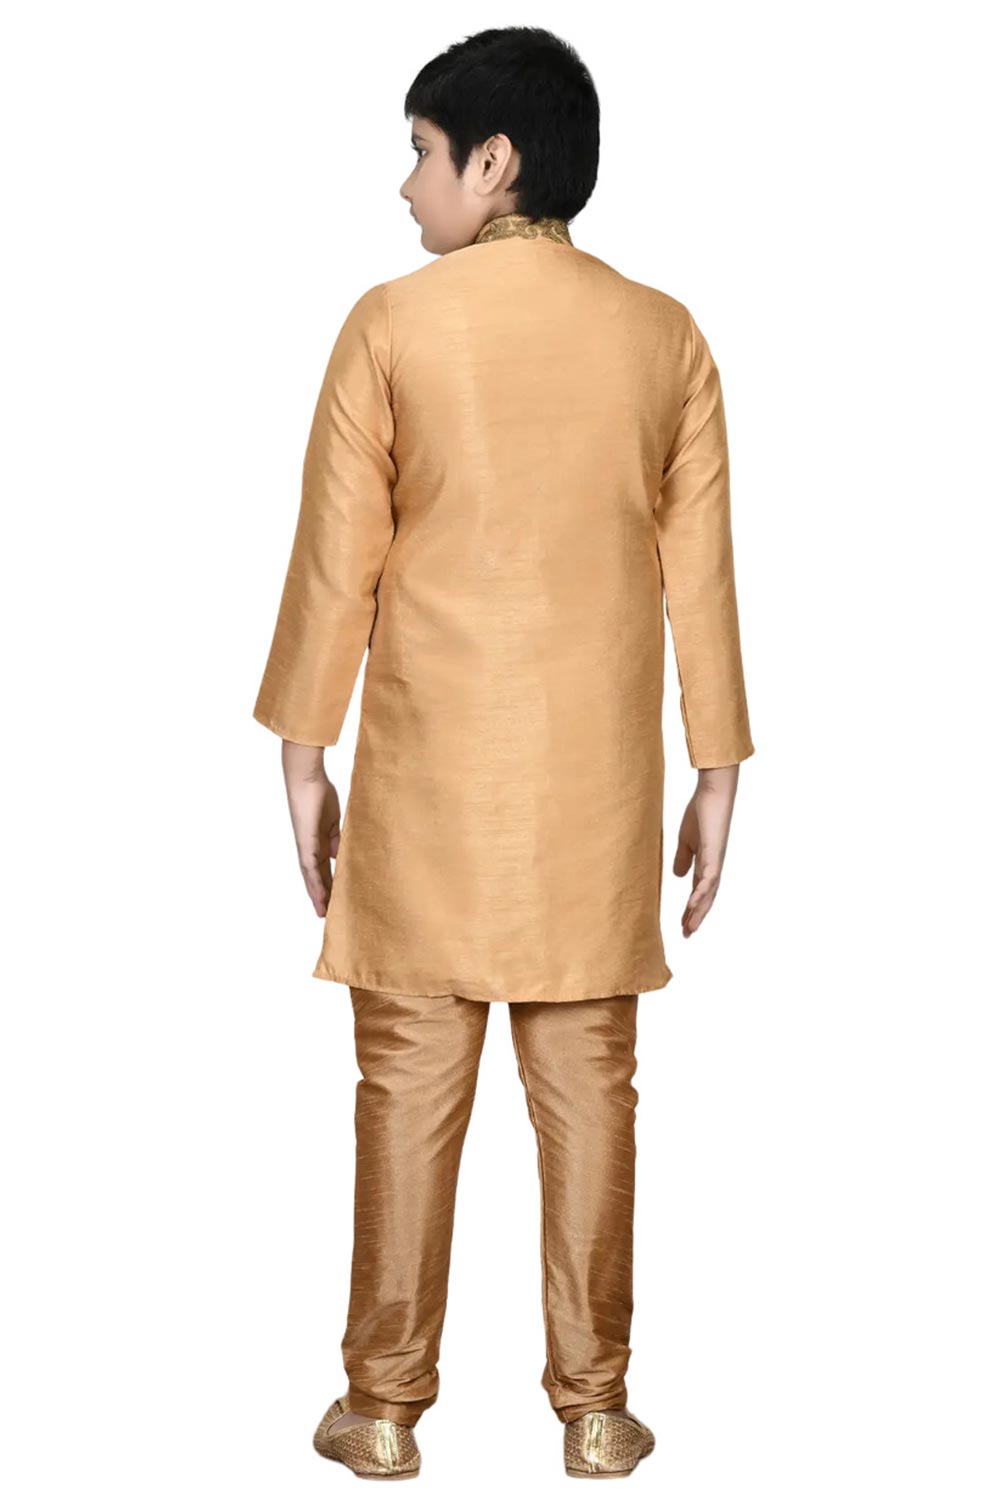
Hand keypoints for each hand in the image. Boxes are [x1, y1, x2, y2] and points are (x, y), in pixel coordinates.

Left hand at [279, 741, 341, 915]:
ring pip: (310, 877)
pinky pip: (309, 867)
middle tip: (327, 912)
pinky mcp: (305, 843)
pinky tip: (320, 896)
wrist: (307, 779)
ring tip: (323, 911)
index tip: (335, 897)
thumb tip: (338, 856)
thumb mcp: (332, 820)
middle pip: (315, 876)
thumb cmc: (320, 793)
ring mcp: (306, 846)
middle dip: (321, 894)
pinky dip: (314, 883)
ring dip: (316, 895)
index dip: (329, 883)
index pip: (323, 867)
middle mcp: (309, 846)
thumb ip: (335, 838)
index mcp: (318, 840)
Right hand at [672, 765, 739, 936]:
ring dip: (699, 911)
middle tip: (686, 935)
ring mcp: (716, 862)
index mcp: (706, 864)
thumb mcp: (686, 840)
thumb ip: (683, 859)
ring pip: (709, 893)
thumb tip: (678, 876)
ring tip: (689, 928)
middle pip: (706, 898)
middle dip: (696, 917)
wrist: (714, 794)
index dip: (691, 909)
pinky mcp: (714, 854)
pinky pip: (709, 878)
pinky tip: (693, 904)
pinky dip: (702, 893)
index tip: (682, 925)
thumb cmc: (702, 813)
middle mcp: (714, 867)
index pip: (698, 892)